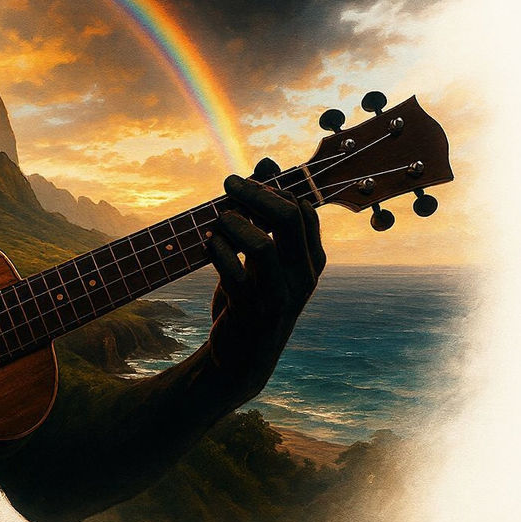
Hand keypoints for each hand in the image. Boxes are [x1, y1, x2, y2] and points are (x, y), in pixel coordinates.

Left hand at [203, 164, 325, 403]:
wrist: (240, 359)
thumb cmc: (252, 297)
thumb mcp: (264, 257)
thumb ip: (267, 212)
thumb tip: (268, 162)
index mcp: (312, 261)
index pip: (304, 209)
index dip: (274, 188)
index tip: (248, 181)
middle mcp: (302, 278)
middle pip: (287, 217)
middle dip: (255, 193)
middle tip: (229, 183)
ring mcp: (278, 296)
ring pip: (260, 244)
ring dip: (232, 224)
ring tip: (217, 220)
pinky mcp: (250, 311)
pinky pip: (231, 272)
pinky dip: (215, 250)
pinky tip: (207, 244)